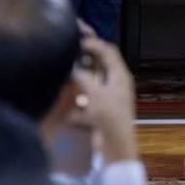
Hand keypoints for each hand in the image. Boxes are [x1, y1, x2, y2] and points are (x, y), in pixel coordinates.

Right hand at [70, 36, 136, 162]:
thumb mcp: (95, 92)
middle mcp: (116, 84)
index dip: (94, 42)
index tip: (77, 37)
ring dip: (80, 78)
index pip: (109, 51)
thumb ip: (83, 77)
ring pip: (93, 83)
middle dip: (85, 59)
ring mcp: (109, 99)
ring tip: (64, 72)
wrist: (115, 147)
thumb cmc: (108, 116)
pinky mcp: (101, 113)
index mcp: (120, 75)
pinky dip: (77, 102)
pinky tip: (65, 104)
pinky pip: (87, 102)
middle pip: (100, 65)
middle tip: (69, 50)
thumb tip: (72, 67)